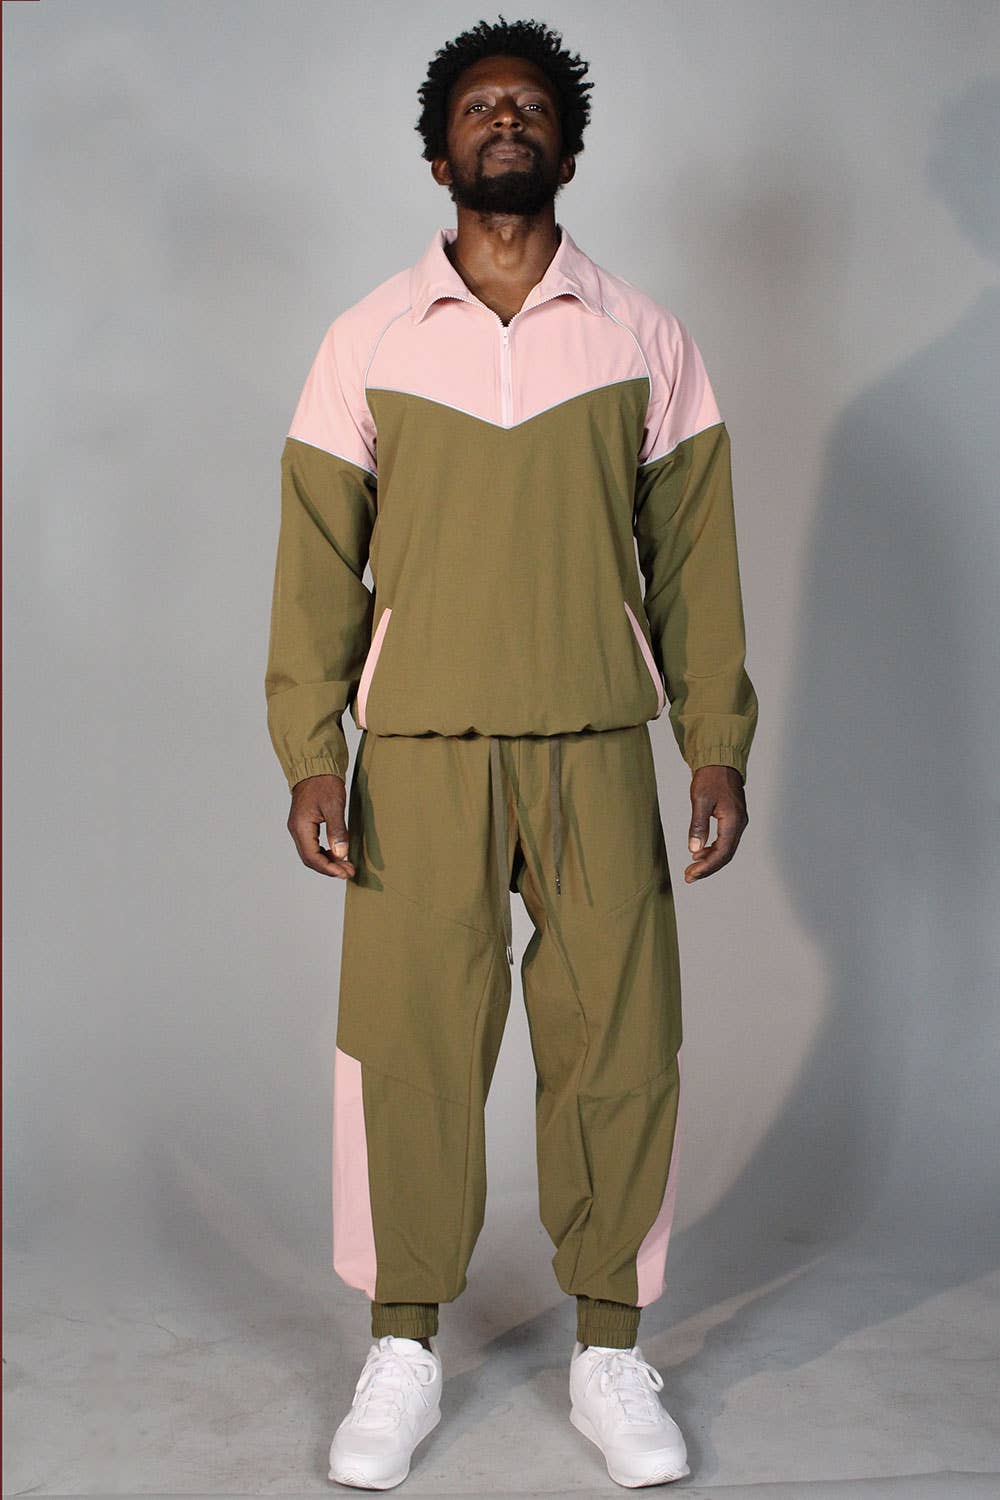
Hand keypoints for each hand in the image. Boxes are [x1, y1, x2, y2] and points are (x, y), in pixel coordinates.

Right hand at [287, 773, 356, 878]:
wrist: (315, 766)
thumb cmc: (324, 782)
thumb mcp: (334, 806)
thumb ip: (337, 831)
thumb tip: (341, 854)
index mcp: (300, 826)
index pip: (312, 857)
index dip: (329, 868)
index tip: (346, 873)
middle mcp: (296, 829)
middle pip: (310, 859)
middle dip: (329, 868)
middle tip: (348, 872)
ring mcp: (299, 827)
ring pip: (311, 853)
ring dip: (328, 862)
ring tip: (346, 865)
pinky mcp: (304, 824)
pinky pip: (312, 845)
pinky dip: (325, 853)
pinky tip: (338, 853)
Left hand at [684, 765, 747, 882]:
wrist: (720, 761)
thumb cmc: (711, 777)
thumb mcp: (700, 800)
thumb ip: (698, 826)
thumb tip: (694, 849)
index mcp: (733, 821)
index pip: (722, 853)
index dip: (707, 867)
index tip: (691, 874)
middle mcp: (739, 824)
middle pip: (725, 855)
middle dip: (708, 868)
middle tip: (689, 877)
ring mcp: (738, 822)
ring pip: (726, 849)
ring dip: (710, 861)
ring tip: (692, 868)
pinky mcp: (733, 819)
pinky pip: (726, 841)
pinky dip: (713, 850)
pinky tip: (700, 852)